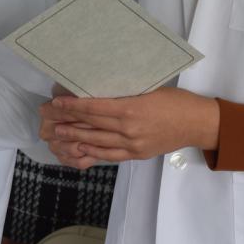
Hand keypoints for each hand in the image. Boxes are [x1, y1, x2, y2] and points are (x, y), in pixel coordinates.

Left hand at [38, 87, 219, 165]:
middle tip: (46, 117)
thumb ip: (124, 92)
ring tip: (56, 133)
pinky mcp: (136, 154)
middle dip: (66, 121)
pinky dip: (91, 152)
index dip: (72, 106)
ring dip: (73, 138)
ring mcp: (131, 144)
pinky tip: (78, 149)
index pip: (93, 107)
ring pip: (95, 142)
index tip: (55, 102)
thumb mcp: (149, 89)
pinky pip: (109, 155)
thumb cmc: (175, 101)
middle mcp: (128, 129)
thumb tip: (98, 88)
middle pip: (90, 125)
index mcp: (131, 108)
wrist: (197, 124)